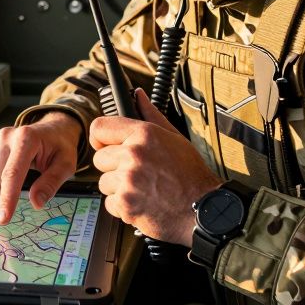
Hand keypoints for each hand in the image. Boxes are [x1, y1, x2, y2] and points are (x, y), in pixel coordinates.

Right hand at [0, 111, 80, 224]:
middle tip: (30, 187)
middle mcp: (6, 136)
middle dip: (9, 195)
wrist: (52, 130)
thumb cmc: (60, 148)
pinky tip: (10, 171)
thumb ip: (51, 183)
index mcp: (27, 138)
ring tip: (22, 174)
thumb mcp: (66, 165)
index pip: (12, 174)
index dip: (7, 198)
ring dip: (3, 188)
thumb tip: (36, 203)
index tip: (3, 219)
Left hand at [89, 89, 221, 246]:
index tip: (103, 145)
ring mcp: (128, 180)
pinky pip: (110, 203)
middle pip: (99, 159)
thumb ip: (151, 115)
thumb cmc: (192, 174)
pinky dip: (123, 207)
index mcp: (144, 135)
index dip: (100, 138)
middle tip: (135, 173)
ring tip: (142, 189)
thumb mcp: (175, 138)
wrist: (204, 208)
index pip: (100, 128)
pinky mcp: (126, 204)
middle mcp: (134, 155)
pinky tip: (142, 202)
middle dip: (114, 167)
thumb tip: (138, 96)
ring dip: (118, 188)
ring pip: (104, 182)